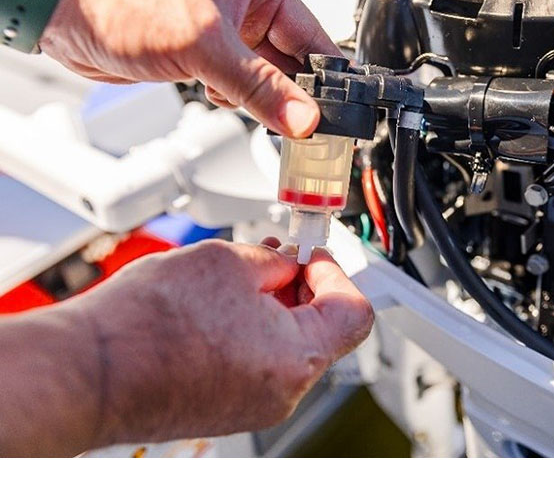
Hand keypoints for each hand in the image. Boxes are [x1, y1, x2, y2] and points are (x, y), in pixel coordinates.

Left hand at [40, 0, 339, 136]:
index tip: (340, 112)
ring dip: (257, 99)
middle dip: (290, 94)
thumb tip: (302, 116)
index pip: (310, 36)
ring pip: (262, 79)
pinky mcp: (201, 56)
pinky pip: (236, 86)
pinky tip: (216, 95)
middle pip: (289, 62)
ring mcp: (222, 34)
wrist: (66, 12)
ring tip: (241, 99)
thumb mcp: (204, 45)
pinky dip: (233, 99)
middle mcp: (243, 8)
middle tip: (302, 127)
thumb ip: (259, 86)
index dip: (327, 77)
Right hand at [69, 238, 372, 446]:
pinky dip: (249, 332)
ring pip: (286, 346)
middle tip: (274, 257)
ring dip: (272, 307)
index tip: (312, 255)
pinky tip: (216, 308)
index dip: (335, 273)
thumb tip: (287, 262)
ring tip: (234, 279)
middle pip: (320, 329)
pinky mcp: (226, 408)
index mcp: (297, 357)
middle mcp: (282, 392)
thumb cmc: (147, 324)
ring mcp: (254, 405)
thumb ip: (275, 260)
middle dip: (301, 286)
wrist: (90, 370)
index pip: (353, 311)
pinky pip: (257, 364)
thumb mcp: (228, 261)